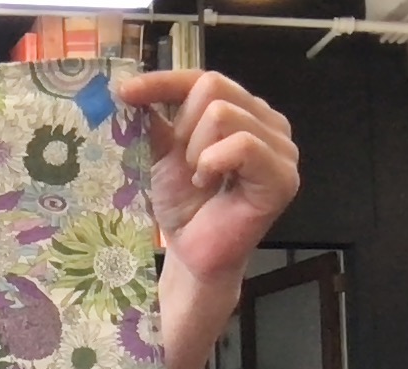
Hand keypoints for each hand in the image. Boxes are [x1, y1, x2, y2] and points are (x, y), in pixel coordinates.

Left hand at [119, 70, 299, 285]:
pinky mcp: (282, 177)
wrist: (190, 250)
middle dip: (184, 128)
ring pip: (223, 114)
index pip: (202, 78)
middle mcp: (269, 122)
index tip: (125, 92)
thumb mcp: (163, 152)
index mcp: (244, 110)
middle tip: (184, 165)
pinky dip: (214, 162)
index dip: (162, 82)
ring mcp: (282, 148)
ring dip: (196, 151)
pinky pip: (243, 144)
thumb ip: (156, 118)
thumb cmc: (182, 204)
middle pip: (214, 87)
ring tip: (199, 180)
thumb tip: (129, 87)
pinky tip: (208, 184)